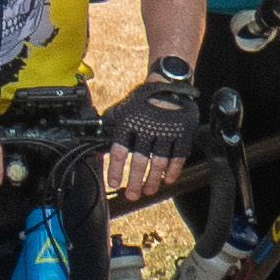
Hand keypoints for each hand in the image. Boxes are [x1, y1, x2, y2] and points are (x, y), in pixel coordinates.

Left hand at [101, 63, 199, 204]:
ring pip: (159, 162)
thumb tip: (96, 145)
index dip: (116, 169)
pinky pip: (178, 156)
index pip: (120, 150)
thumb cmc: (143, 100)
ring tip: (148, 190)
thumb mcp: (123, 109)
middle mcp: (147, 128)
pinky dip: (173, 170)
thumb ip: (111, 125)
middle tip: (132, 195)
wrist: (169, 84)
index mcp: (129, 123)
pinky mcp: (183, 132)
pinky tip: (168, 180)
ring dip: (153, 179)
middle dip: (135, 181)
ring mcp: (167, 131)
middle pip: (140, 160)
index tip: (114, 184)